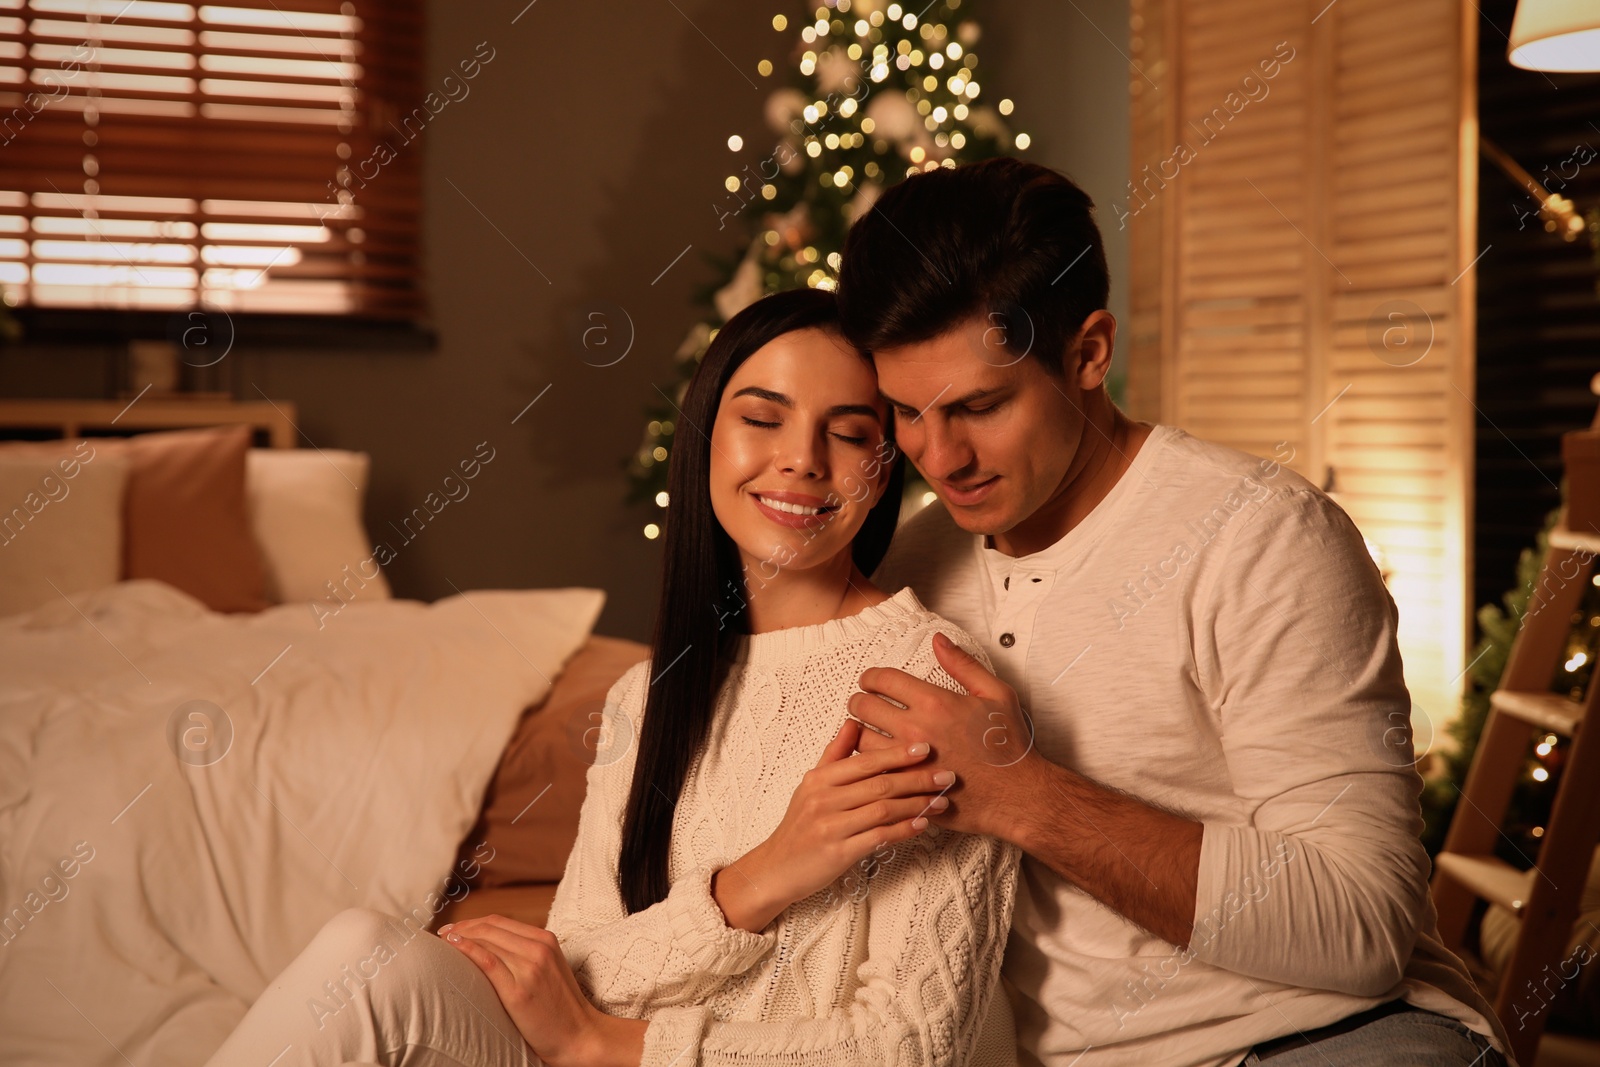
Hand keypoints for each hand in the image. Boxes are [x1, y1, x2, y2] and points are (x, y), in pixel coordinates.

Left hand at [440, 914, 643, 1066]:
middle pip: (491, 928)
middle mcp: (539, 949)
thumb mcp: (549, 967)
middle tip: (442, 935)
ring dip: (460, 937)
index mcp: (546, 940)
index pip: (500, 922)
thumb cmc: (560, 1007)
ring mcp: (530, 968)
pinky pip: (488, 961)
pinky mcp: (519, 991)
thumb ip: (526, 953)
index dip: (472, 922)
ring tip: (442, 944)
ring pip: (487, 941)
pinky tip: (454, 947)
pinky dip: (468, 950)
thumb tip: (490, 947)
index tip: (454, 928)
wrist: (578, 1035)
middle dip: (462, 927)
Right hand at [712, 717, 951, 932]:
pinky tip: (923, 825)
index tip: (926, 747)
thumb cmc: (799, 826)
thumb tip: (854, 722)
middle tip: (947, 775)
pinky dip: (903, 829)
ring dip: (917, 804)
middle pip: (879, 783)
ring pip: (882, 809)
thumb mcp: (812, 785)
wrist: (776, 869)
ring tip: (943, 801)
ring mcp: (830, 826)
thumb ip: (835, 755)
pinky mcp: (838, 853)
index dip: (897, 753)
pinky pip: (878, 837)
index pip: (865, 760)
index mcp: (820, 779)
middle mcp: (824, 799)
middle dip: (917, 778)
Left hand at [849, 631, 1037, 839]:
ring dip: (859, 732)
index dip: (870, 677)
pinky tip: (876, 758)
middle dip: (858, 700)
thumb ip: (963, 664)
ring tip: (866, 729)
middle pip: (863, 707)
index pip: (882, 679)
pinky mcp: (906, 787)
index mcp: (934, 702)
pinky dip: (869, 762)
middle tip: (862, 702)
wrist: (1016, 794)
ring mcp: (907, 761)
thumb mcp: (996, 694)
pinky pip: (872, 770)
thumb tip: (938, 639)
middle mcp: (915, 730)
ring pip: (860, 740)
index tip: (870, 681)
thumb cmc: (1009, 745)